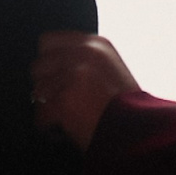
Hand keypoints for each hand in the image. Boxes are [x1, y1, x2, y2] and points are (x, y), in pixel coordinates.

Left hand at [32, 31, 140, 148]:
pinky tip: (64, 130)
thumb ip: (86, 61)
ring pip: (37, 91)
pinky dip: (48, 126)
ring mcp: (74, 75)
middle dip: (45, 85)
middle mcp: (83, 54)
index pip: (48, 41)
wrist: (138, 132)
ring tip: (64, 118)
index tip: (53, 78)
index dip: (48, 62)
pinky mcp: (65, 100)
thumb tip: (55, 67)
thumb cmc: (129, 109)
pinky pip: (41, 115)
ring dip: (47, 107)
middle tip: (59, 101)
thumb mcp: (112, 70)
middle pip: (39, 65)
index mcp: (96, 44)